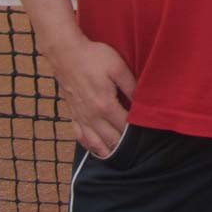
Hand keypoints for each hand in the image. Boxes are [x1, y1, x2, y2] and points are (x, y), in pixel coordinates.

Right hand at [46, 34, 135, 157]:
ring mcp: (80, 117)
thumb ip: (130, 86)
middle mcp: (92, 116)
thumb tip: (140, 102)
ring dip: (108, 151)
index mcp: (105, 105)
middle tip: (136, 150)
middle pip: (111, 139)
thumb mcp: (117, 67)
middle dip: (123, 146)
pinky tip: (96, 150)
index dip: (135, 133)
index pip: (124, 127)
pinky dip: (90, 146)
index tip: (145, 136)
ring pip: (95, 142)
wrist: (66, 54)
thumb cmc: (93, 57)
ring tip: (119, 157)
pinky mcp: (72, 114)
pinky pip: (80, 136)